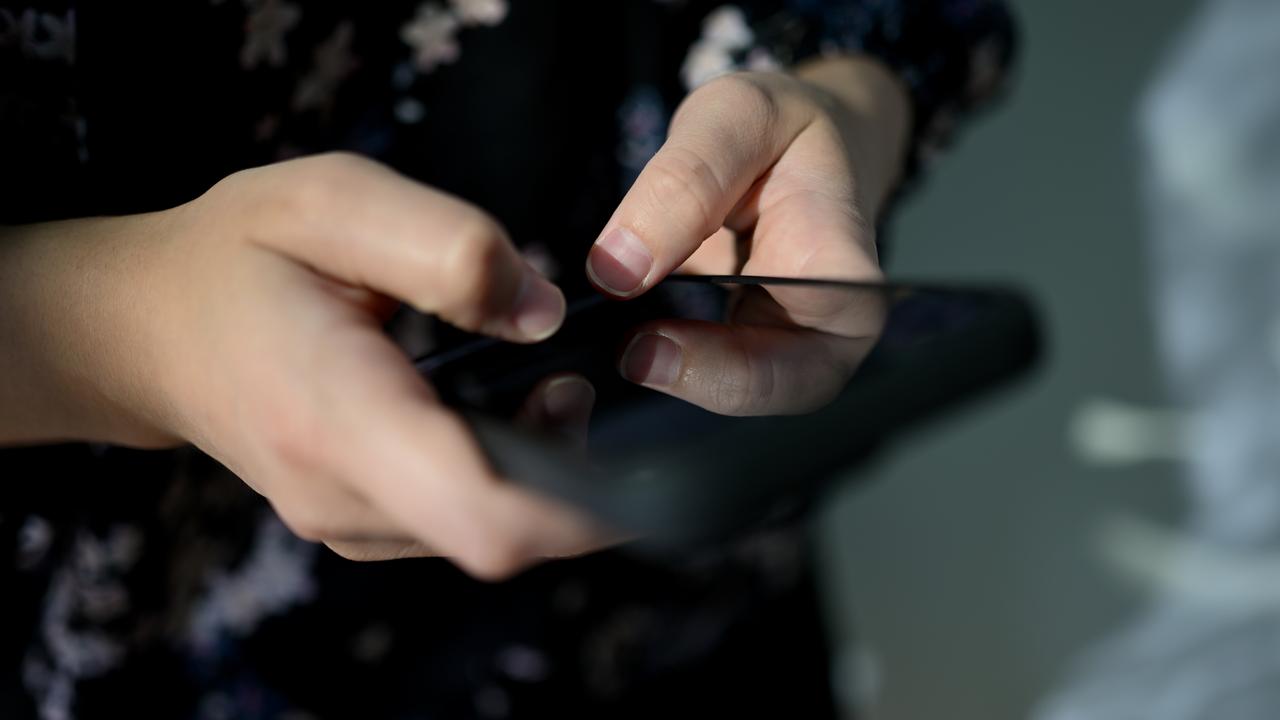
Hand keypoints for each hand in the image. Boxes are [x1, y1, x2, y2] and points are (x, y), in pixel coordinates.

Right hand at [0, 153, 606, 578]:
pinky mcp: (363, 525)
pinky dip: (508, 477)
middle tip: (570, 375)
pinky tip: (498, 409)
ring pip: (492, 533)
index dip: (583, 501)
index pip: (483, 515)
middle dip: (577, 470)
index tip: (633, 442)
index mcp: (336, 417)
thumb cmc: (239, 254)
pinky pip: (463, 522)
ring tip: (533, 379)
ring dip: (545, 472)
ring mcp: (350, 524)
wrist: (146, 327)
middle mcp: (343, 498)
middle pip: (507, 534)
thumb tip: (543, 316)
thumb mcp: (333, 202)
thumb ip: (448, 247)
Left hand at [586, 58, 908, 414]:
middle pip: (773, 389)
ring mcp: (787, 342)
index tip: (650, 346)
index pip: (809, 355)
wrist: (803, 140)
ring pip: (733, 392)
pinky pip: (703, 370)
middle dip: (697, 380)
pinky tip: (618, 331)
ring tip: (616, 338)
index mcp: (845, 272)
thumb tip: (618, 267)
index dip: (731, 371)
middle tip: (627, 352)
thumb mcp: (736, 115)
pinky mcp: (744, 346)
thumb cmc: (786, 128)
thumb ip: (684, 181)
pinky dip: (657, 356)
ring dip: (670, 373)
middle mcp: (828, 324)